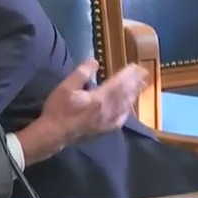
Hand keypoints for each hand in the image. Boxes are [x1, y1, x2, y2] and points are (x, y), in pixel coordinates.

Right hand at [20, 58, 148, 162]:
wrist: (53, 135)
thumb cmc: (58, 110)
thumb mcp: (66, 87)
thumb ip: (82, 73)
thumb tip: (95, 62)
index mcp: (99, 99)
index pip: (119, 84)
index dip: (129, 75)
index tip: (137, 66)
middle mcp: (107, 111)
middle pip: (125, 94)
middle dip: (135, 83)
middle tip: (144, 74)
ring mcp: (107, 122)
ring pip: (125, 106)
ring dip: (134, 95)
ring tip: (141, 86)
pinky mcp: (104, 131)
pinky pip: (121, 119)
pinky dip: (127, 110)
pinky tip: (129, 108)